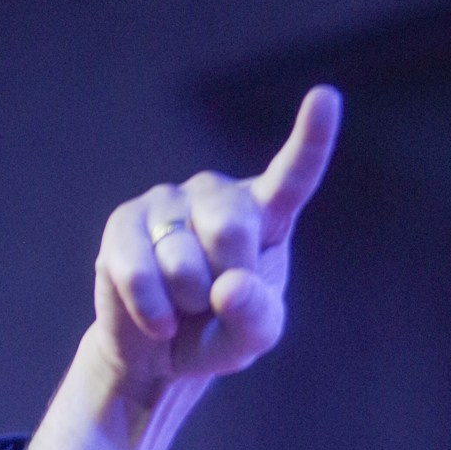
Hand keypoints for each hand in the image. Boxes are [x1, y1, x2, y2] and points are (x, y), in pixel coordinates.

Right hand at [22, 85, 340, 449]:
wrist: (157, 352)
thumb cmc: (217, 333)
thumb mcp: (251, 339)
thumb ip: (256, 318)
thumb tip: (229, 287)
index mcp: (264, 216)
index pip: (292, 176)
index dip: (310, 140)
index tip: (326, 97)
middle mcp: (217, 196)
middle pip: (230, 229)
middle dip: (223, 282)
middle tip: (215, 302)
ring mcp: (168, 202)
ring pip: (181, 261)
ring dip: (185, 303)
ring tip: (184, 306)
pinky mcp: (124, 222)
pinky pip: (139, 272)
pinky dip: (152, 311)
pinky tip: (158, 319)